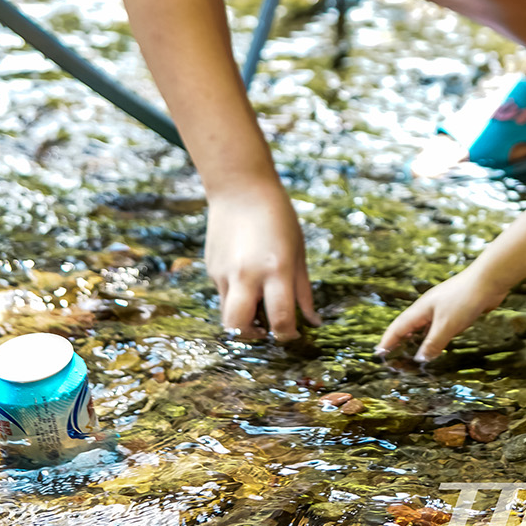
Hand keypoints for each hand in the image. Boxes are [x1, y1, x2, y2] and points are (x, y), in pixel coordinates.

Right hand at [206, 191, 320, 340]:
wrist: (240, 188)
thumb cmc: (278, 217)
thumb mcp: (298, 252)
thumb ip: (304, 290)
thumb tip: (314, 322)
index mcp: (275, 270)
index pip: (280, 320)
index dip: (288, 335)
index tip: (293, 334)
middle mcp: (247, 275)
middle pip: (240, 328)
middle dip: (253, 337)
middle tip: (266, 329)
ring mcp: (224, 273)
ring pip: (226, 314)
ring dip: (242, 319)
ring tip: (258, 303)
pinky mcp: (211, 269)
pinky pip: (223, 295)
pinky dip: (235, 296)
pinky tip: (246, 274)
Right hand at [376, 267, 509, 362]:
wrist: (489, 279)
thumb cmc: (465, 299)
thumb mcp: (447, 325)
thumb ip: (433, 343)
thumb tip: (420, 359)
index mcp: (421, 310)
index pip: (398, 327)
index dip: (388, 341)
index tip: (378, 353)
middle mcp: (428, 308)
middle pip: (408, 326)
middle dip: (399, 340)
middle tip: (391, 355)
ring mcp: (442, 307)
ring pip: (424, 326)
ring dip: (416, 338)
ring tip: (410, 351)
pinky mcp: (455, 309)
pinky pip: (439, 326)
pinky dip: (433, 336)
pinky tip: (438, 342)